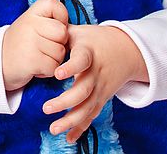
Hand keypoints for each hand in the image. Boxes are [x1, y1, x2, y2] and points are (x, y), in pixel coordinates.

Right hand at [1, 0, 69, 91]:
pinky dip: (46, 71)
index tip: (51, 28)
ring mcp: (30, 42)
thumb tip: (71, 28)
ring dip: (52, 60)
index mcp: (31, 13)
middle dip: (58, 44)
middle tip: (42, 47)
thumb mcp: (29, 25)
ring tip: (36, 57)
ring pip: (60, 53)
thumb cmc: (20, 44)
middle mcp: (30, 24)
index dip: (60, 17)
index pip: (55, 5)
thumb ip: (48, 22)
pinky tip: (34, 67)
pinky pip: (54, 67)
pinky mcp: (32, 61)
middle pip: (63, 33)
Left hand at [42, 25, 147, 144]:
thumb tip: (40, 28)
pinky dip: (81, 127)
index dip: (71, 67)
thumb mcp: (79, 31)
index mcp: (89, 53)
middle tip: (46, 108)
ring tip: (53, 128)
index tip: (57, 74)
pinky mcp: (102, 98)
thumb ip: (60, 32)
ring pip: (88, 107)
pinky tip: (69, 138)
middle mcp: (96, 73)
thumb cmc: (95, 39)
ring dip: (71, 120)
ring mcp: (101, 88)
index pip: (81, 61)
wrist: (126, 49)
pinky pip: (92, 115)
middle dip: (65, 102)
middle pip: (84, 91)